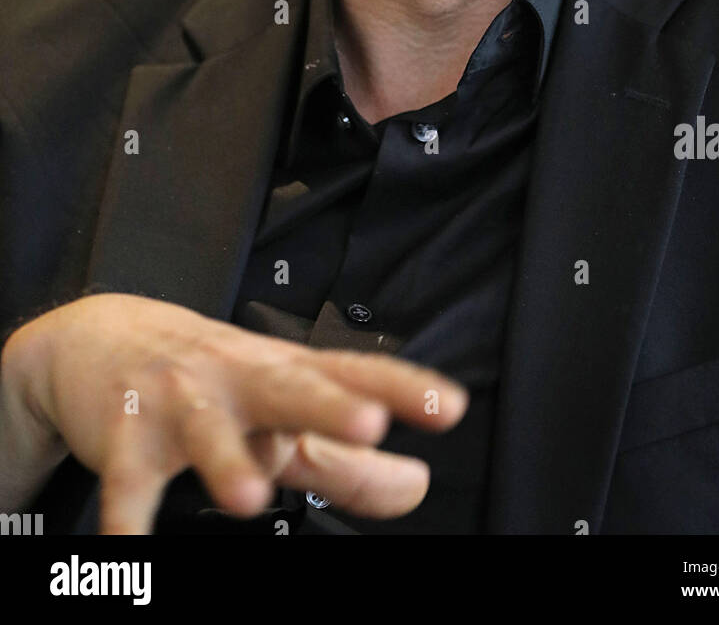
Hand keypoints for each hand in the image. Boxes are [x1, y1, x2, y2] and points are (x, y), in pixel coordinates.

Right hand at [1, 293, 468, 533]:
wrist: (98, 336)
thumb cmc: (207, 379)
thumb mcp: (278, 409)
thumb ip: (347, 457)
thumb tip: (416, 485)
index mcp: (283, 373)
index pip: (353, 373)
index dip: (403, 388)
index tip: (449, 406)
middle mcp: (238, 380)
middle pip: (289, 388)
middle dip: (327, 405)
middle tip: (367, 423)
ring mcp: (179, 404)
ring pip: (207, 430)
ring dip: (225, 461)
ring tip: (247, 497)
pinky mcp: (125, 439)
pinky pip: (126, 487)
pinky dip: (127, 523)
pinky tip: (130, 553)